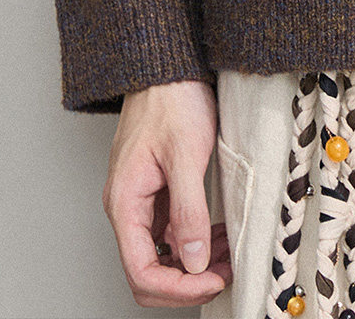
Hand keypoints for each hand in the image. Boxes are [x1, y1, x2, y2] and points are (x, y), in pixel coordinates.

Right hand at [102, 77, 233, 307]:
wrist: (167, 66)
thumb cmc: (171, 99)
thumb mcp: (186, 154)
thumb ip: (188, 211)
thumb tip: (194, 262)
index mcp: (125, 203)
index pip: (141, 272)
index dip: (178, 287)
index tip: (213, 280)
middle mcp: (127, 208)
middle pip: (148, 272)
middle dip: (187, 281)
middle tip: (225, 272)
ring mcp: (141, 201)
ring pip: (162, 254)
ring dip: (195, 262)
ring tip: (229, 252)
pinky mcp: (155, 192)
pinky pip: (170, 232)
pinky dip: (194, 239)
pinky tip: (219, 233)